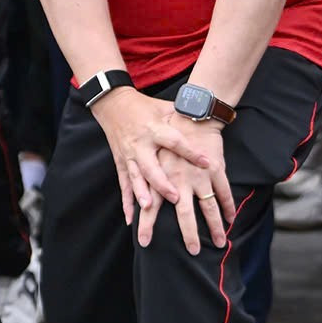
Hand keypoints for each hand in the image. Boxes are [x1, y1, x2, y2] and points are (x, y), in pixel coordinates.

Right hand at [90, 89, 216, 227]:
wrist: (113, 103)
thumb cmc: (145, 106)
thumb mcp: (165, 108)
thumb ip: (183, 117)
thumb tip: (208, 120)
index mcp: (155, 128)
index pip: (175, 142)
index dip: (191, 152)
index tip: (206, 162)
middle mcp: (141, 144)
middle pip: (152, 166)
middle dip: (162, 183)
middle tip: (176, 197)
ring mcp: (129, 155)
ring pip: (136, 177)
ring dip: (141, 194)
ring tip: (148, 208)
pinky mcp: (120, 163)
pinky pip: (124, 184)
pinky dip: (126, 202)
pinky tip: (131, 218)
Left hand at [138, 117, 235, 254]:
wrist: (189, 115)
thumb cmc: (165, 136)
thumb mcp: (151, 157)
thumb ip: (144, 181)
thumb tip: (132, 206)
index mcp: (161, 177)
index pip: (151, 206)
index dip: (147, 224)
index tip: (144, 243)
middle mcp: (180, 179)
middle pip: (185, 213)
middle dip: (189, 234)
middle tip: (192, 251)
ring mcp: (200, 175)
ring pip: (209, 206)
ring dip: (214, 227)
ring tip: (219, 243)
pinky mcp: (215, 168)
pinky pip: (224, 191)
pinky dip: (228, 206)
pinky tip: (232, 220)